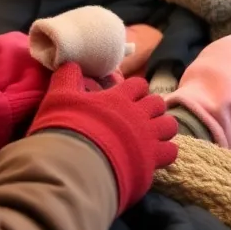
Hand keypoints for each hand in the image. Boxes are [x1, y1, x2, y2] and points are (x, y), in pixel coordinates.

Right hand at [29, 64, 178, 211]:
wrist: (74, 166)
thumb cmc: (66, 129)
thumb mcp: (59, 98)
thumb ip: (67, 78)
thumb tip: (70, 63)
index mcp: (120, 98)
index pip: (139, 85)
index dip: (135, 90)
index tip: (127, 97)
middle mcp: (139, 115)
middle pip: (158, 103)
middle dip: (151, 108)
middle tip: (139, 117)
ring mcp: (148, 137)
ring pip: (169, 126)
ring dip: (162, 128)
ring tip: (151, 135)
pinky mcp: (151, 160)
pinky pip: (171, 152)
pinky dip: (165, 152)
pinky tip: (154, 156)